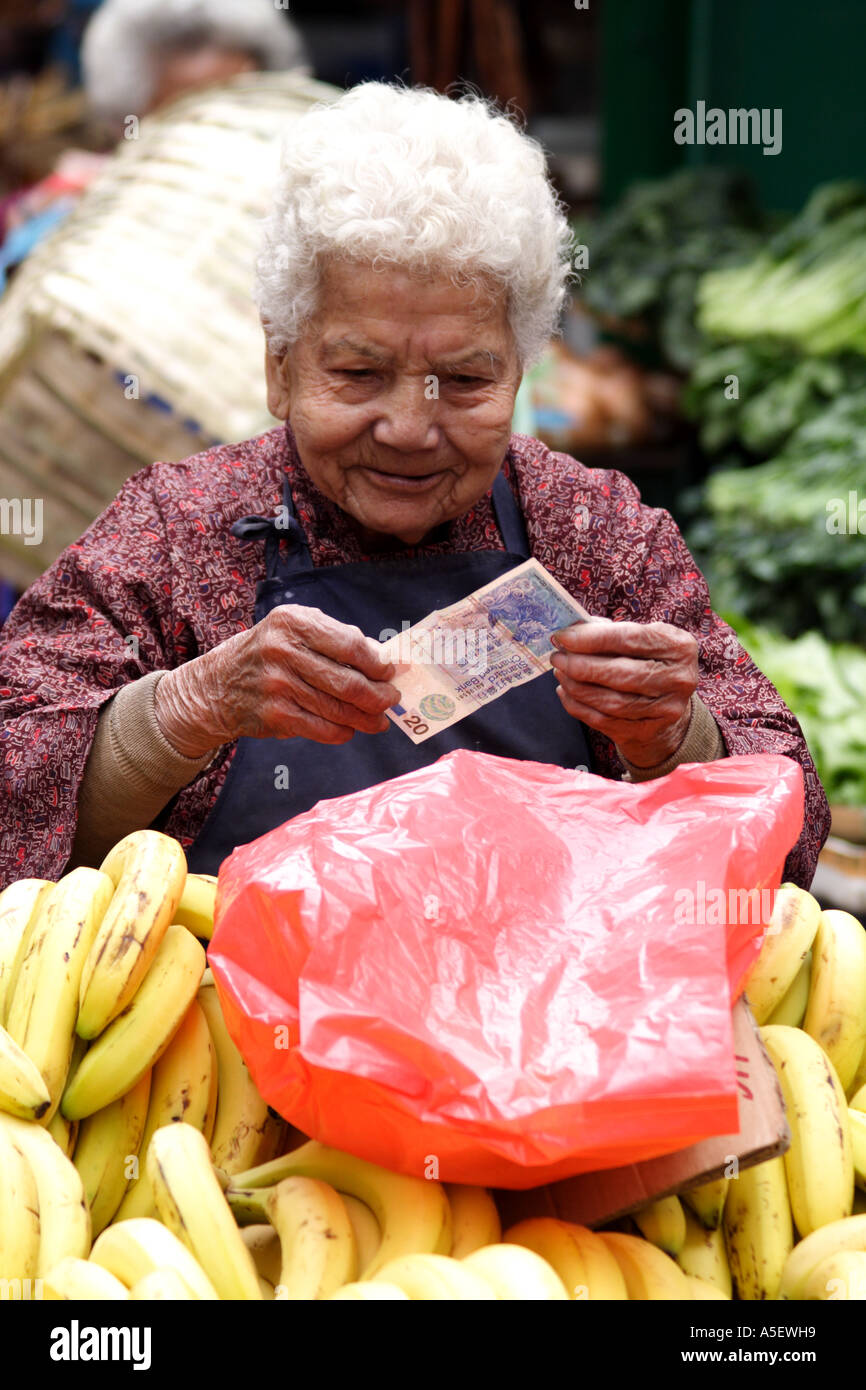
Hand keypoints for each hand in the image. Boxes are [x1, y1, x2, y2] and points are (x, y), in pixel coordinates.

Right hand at [154, 605, 400, 756]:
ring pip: (338, 709)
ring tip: (379, 721)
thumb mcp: (295, 629)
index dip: (377, 663)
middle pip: (347, 681)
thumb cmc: (268, 652)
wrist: (217, 685)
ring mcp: (277, 685)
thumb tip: (385, 658)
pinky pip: (322, 728)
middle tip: (391, 700)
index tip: (391, 673)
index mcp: (293, 622)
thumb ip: (337, 637)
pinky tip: (350, 728)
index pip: (350, 644)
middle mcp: (283, 651)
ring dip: (366, 718)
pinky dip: (343, 731)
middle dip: (378, 696)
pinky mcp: (275, 715)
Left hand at [549, 619, 697, 767]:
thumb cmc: (646, 662)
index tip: (563, 636)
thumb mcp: (641, 639)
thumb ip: (609, 632)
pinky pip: (603, 720)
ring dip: (577, 686)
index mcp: (678, 646)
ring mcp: (665, 709)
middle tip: (557, 657)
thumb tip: (570, 632)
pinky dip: (578, 706)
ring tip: (560, 673)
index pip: (630, 639)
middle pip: (620, 673)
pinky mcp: (647, 731)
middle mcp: (678, 679)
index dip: (592, 638)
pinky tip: (566, 692)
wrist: (666, 707)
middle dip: (581, 665)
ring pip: (610, 701)